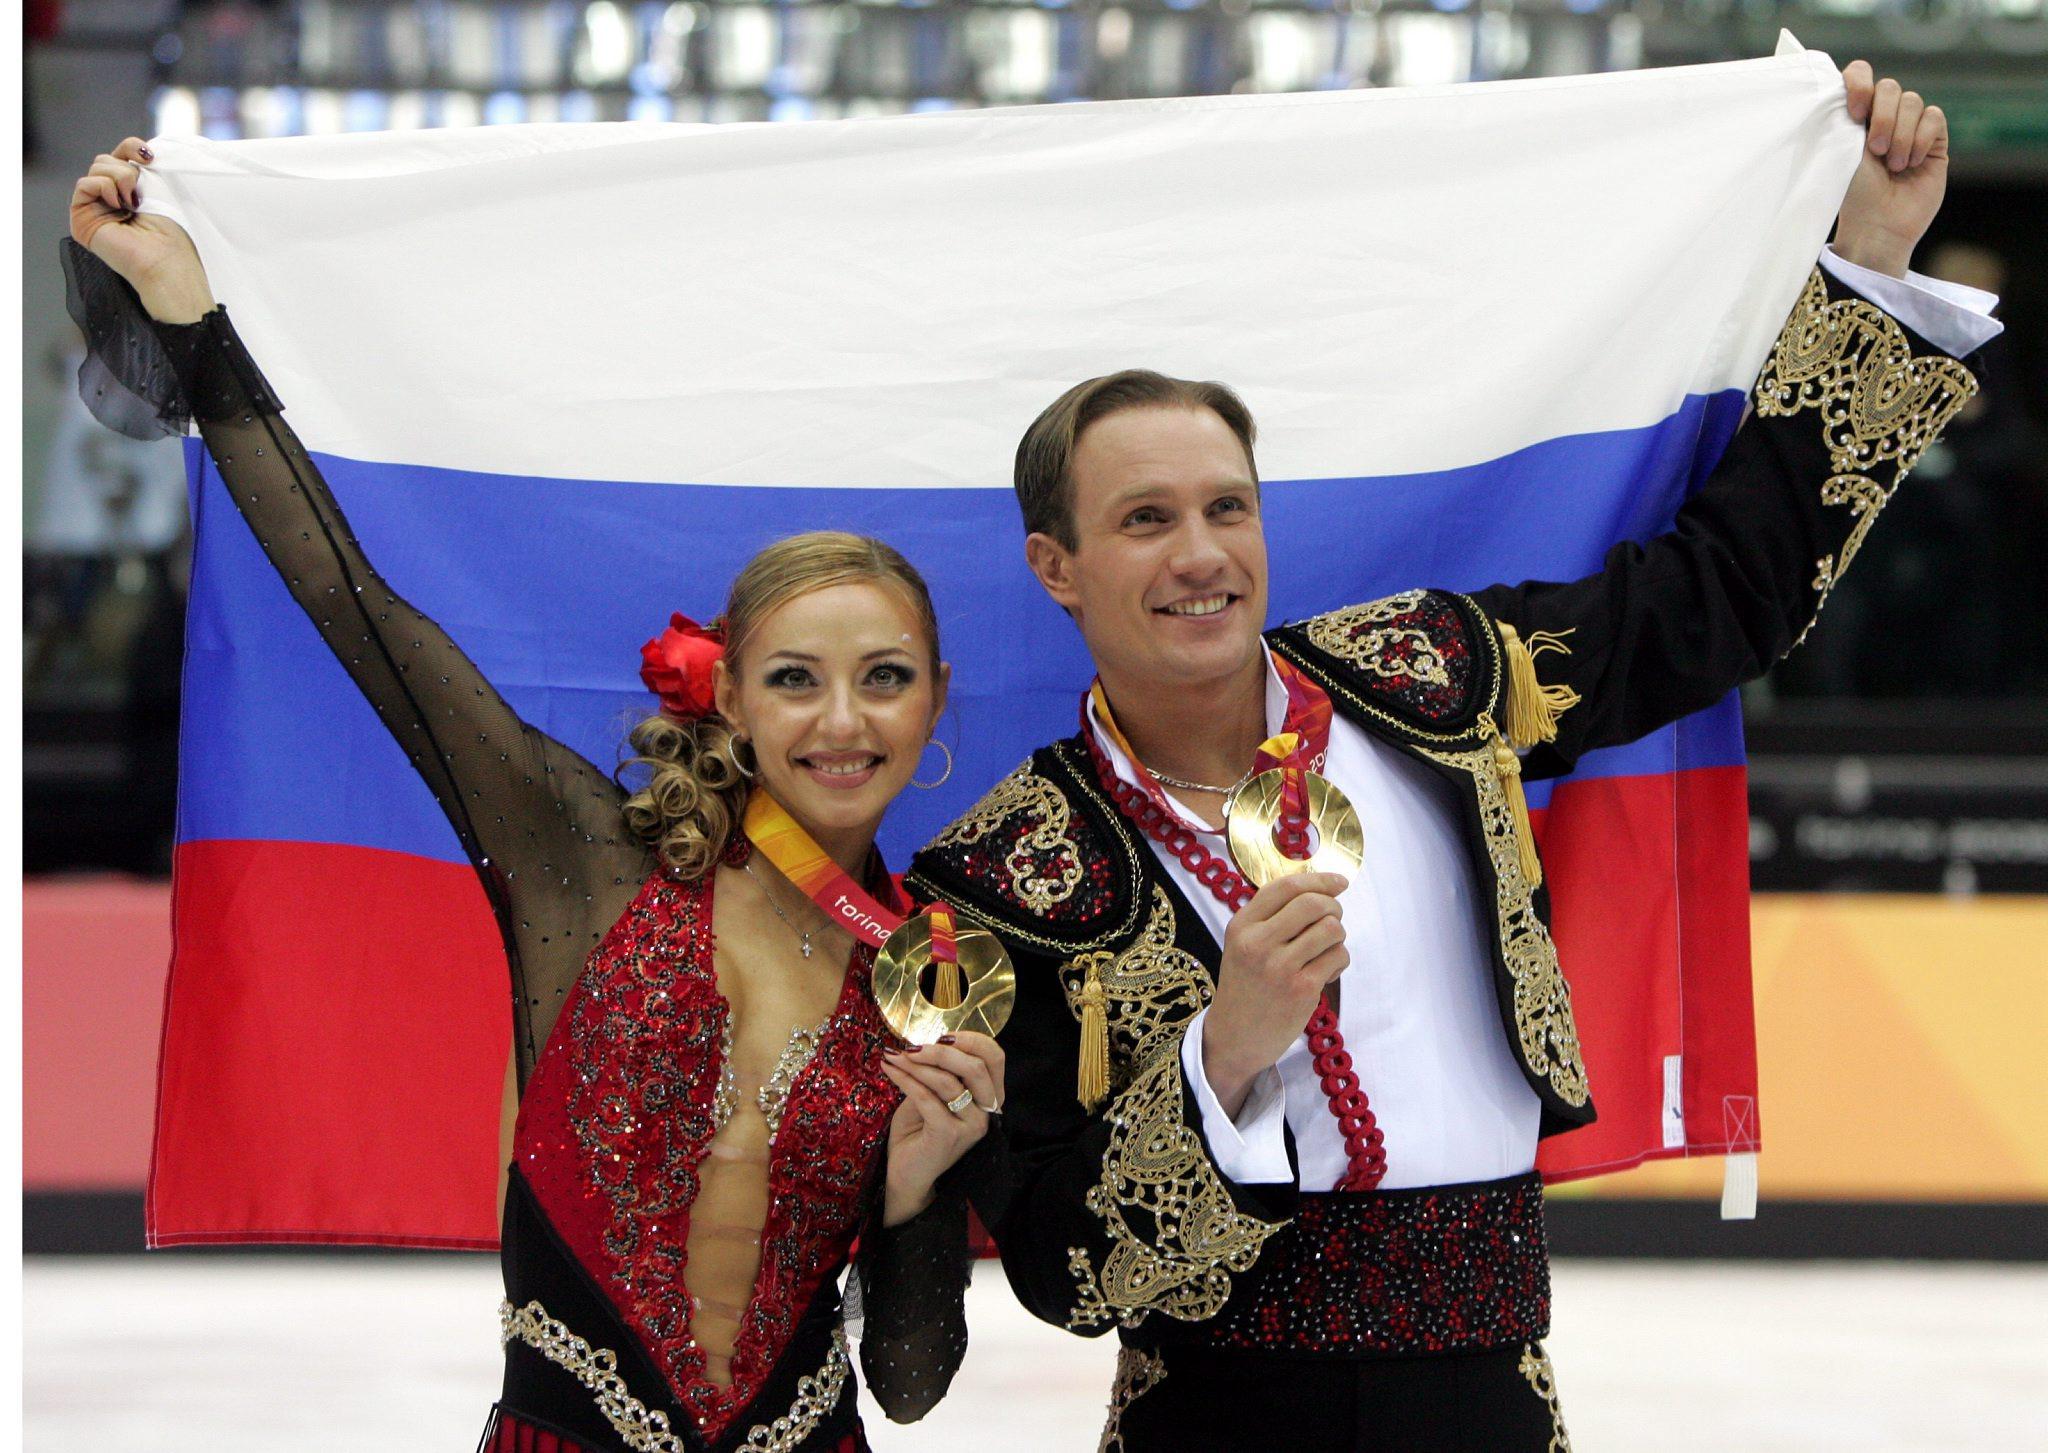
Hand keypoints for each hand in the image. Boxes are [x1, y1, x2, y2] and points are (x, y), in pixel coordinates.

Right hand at [69, 137, 215, 322]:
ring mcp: (96, 209)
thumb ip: (145, 166)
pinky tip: (120, 208)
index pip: (122, 154)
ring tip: (133, 204)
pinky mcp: (82, 219)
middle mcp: (112, 199)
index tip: (151, 156)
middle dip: (128, 168)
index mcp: (132, 191)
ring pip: (97, 167)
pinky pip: (84, 184)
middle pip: (106, 159)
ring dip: (120, 179)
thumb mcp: (162, 188)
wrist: (167, 260)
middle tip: (142, 193)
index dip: (132, 147)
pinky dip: (104, 188)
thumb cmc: (174, 231)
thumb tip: (141, 149)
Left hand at [878, 1031, 1005, 1226]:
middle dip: (941, 1051)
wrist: (906, 1174)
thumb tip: (925, 1043)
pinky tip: (890, 1071)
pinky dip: (905, 1080)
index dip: (971, 1039)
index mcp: (989, 1097)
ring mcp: (971, 1126)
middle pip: (976, 1067)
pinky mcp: (948, 1136)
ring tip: (893, 1057)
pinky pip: (927, 1099)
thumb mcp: (932, 1093)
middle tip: (911, 1048)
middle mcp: (987, 1112)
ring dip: (916, 1065)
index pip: (995, 1057)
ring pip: (948, 1082)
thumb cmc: (919, 1131)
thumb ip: (939, 1071)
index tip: (940, 1036)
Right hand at [1201, 871, 1347, 1116]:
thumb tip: (1321, 887)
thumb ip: (1271, 916)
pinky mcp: (1302, 990)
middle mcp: (1258, 943)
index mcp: (1242, 925)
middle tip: (1333, 920)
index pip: (1286, 887)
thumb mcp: (1243, 943)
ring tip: (1327, 949)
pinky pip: (1338, 957)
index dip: (1319, 879)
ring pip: (1331, 929)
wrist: (1235, 1037)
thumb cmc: (1245, 985)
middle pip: (1313, 904)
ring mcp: (1280, 967)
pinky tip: (1325, 972)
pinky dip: (1339, 961)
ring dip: (1338, 935)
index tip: (1339, 882)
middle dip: (1333, 907)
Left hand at [1833, 62, 1947, 278]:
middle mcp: (1882, 117)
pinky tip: (1913, 163)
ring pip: (1913, 101)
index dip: (1859, 83)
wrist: (1877, 226)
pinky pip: (1933, 117)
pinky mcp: (1934, 140)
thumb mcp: (1837, 151)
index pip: (1860, 74)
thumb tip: (1844, 91)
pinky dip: (1922, 138)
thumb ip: (1840, 117)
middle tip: (1875, 150)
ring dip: (1902, 134)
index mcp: (1854, 116)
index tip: (1855, 111)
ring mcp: (1910, 127)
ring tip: (1894, 165)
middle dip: (1883, 117)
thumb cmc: (1850, 194)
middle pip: (1889, 87)